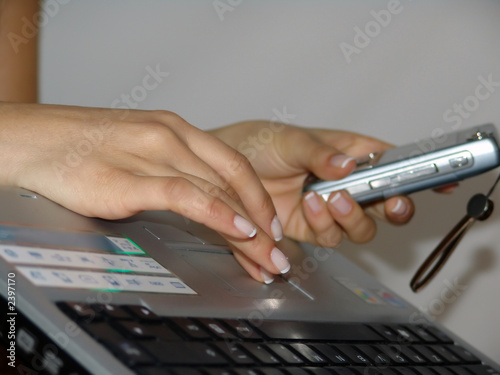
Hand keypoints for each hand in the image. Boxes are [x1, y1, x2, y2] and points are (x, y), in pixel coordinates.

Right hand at [0, 103, 289, 282]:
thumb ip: (172, 173)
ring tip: (267, 255)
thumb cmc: (82, 150)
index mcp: (175, 129)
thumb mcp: (139, 152)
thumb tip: (202, 204)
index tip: (271, 226)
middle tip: (280, 251)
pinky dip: (216, 212)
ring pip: (217, 189)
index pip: (233, 164)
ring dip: (249, 226)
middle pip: (234, 179)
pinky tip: (236, 229)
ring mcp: (151, 153)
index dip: (258, 197)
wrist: (30, 142)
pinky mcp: (129, 177)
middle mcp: (171, 136)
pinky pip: (184, 194)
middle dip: (263, 218)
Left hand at [211, 121, 414, 247]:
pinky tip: (307, 210)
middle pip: (386, 202)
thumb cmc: (259, 143)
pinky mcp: (310, 228)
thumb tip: (348, 165)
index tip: (441, 180)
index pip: (392, 162)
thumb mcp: (291, 139)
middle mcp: (345, 184)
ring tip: (329, 199)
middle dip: (393, 206)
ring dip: (352, 217)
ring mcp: (329, 209)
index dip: (418, 172)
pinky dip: (324, 227)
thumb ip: (320, 153)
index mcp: (350, 154)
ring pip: (361, 226)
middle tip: (388, 201)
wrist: (225, 174)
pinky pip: (329, 237)